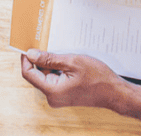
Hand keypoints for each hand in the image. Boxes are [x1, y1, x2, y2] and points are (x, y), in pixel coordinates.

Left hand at [20, 50, 140, 121]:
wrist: (114, 92)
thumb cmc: (97, 78)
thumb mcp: (72, 62)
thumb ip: (49, 59)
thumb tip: (30, 54)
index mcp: (52, 90)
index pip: (28, 74)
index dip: (26, 59)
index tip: (28, 46)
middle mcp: (52, 97)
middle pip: (37, 75)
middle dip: (40, 59)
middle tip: (45, 44)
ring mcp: (58, 97)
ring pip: (46, 76)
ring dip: (50, 64)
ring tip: (61, 52)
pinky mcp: (64, 95)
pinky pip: (54, 79)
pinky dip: (57, 69)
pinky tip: (66, 61)